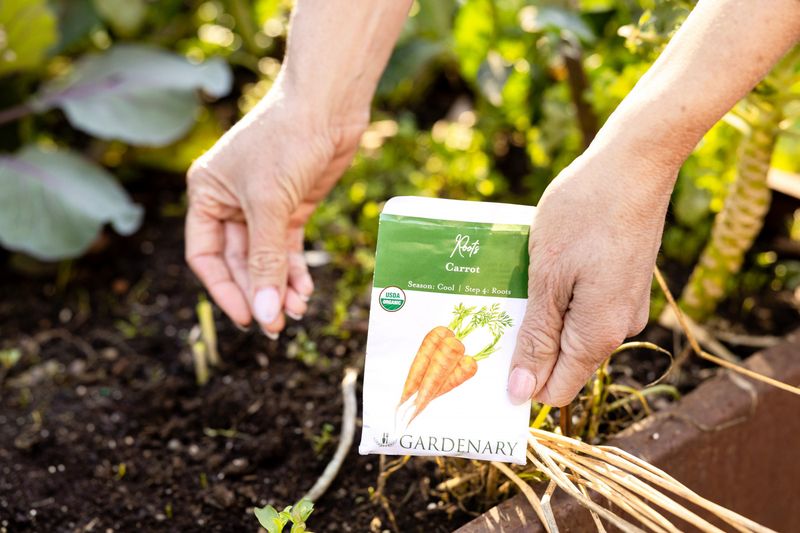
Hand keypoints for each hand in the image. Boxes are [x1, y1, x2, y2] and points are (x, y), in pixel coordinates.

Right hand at [185, 84, 365, 336]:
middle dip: (259, 292)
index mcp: (206, 195)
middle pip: (238, 262)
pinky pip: (287, 249)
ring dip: (280, 286)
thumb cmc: (286, 141)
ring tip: (296, 312)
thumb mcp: (269, 205)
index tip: (249, 317)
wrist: (328, 106)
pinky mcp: (291, 207)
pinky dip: (295, 271)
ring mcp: (262, 207)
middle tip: (276, 326)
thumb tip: (266, 313)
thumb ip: (266, 261)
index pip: (205, 255)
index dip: (224, 289)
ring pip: (265, 259)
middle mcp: (230, 202)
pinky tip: (304, 292)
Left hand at [507, 148, 676, 405]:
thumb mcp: (547, 278)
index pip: (555, 390)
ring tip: (515, 280)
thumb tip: (523, 393)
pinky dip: (559, 294)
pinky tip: (541, 266)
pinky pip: (585, 306)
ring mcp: (625, 304)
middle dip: (527, 344)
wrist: (635, 162)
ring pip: (572, 330)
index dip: (521, 382)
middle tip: (492, 310)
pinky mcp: (624, 282)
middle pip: (563, 361)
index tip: (488, 358)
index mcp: (599, 335)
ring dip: (541, 314)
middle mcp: (619, 328)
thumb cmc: (585, 213)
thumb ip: (537, 338)